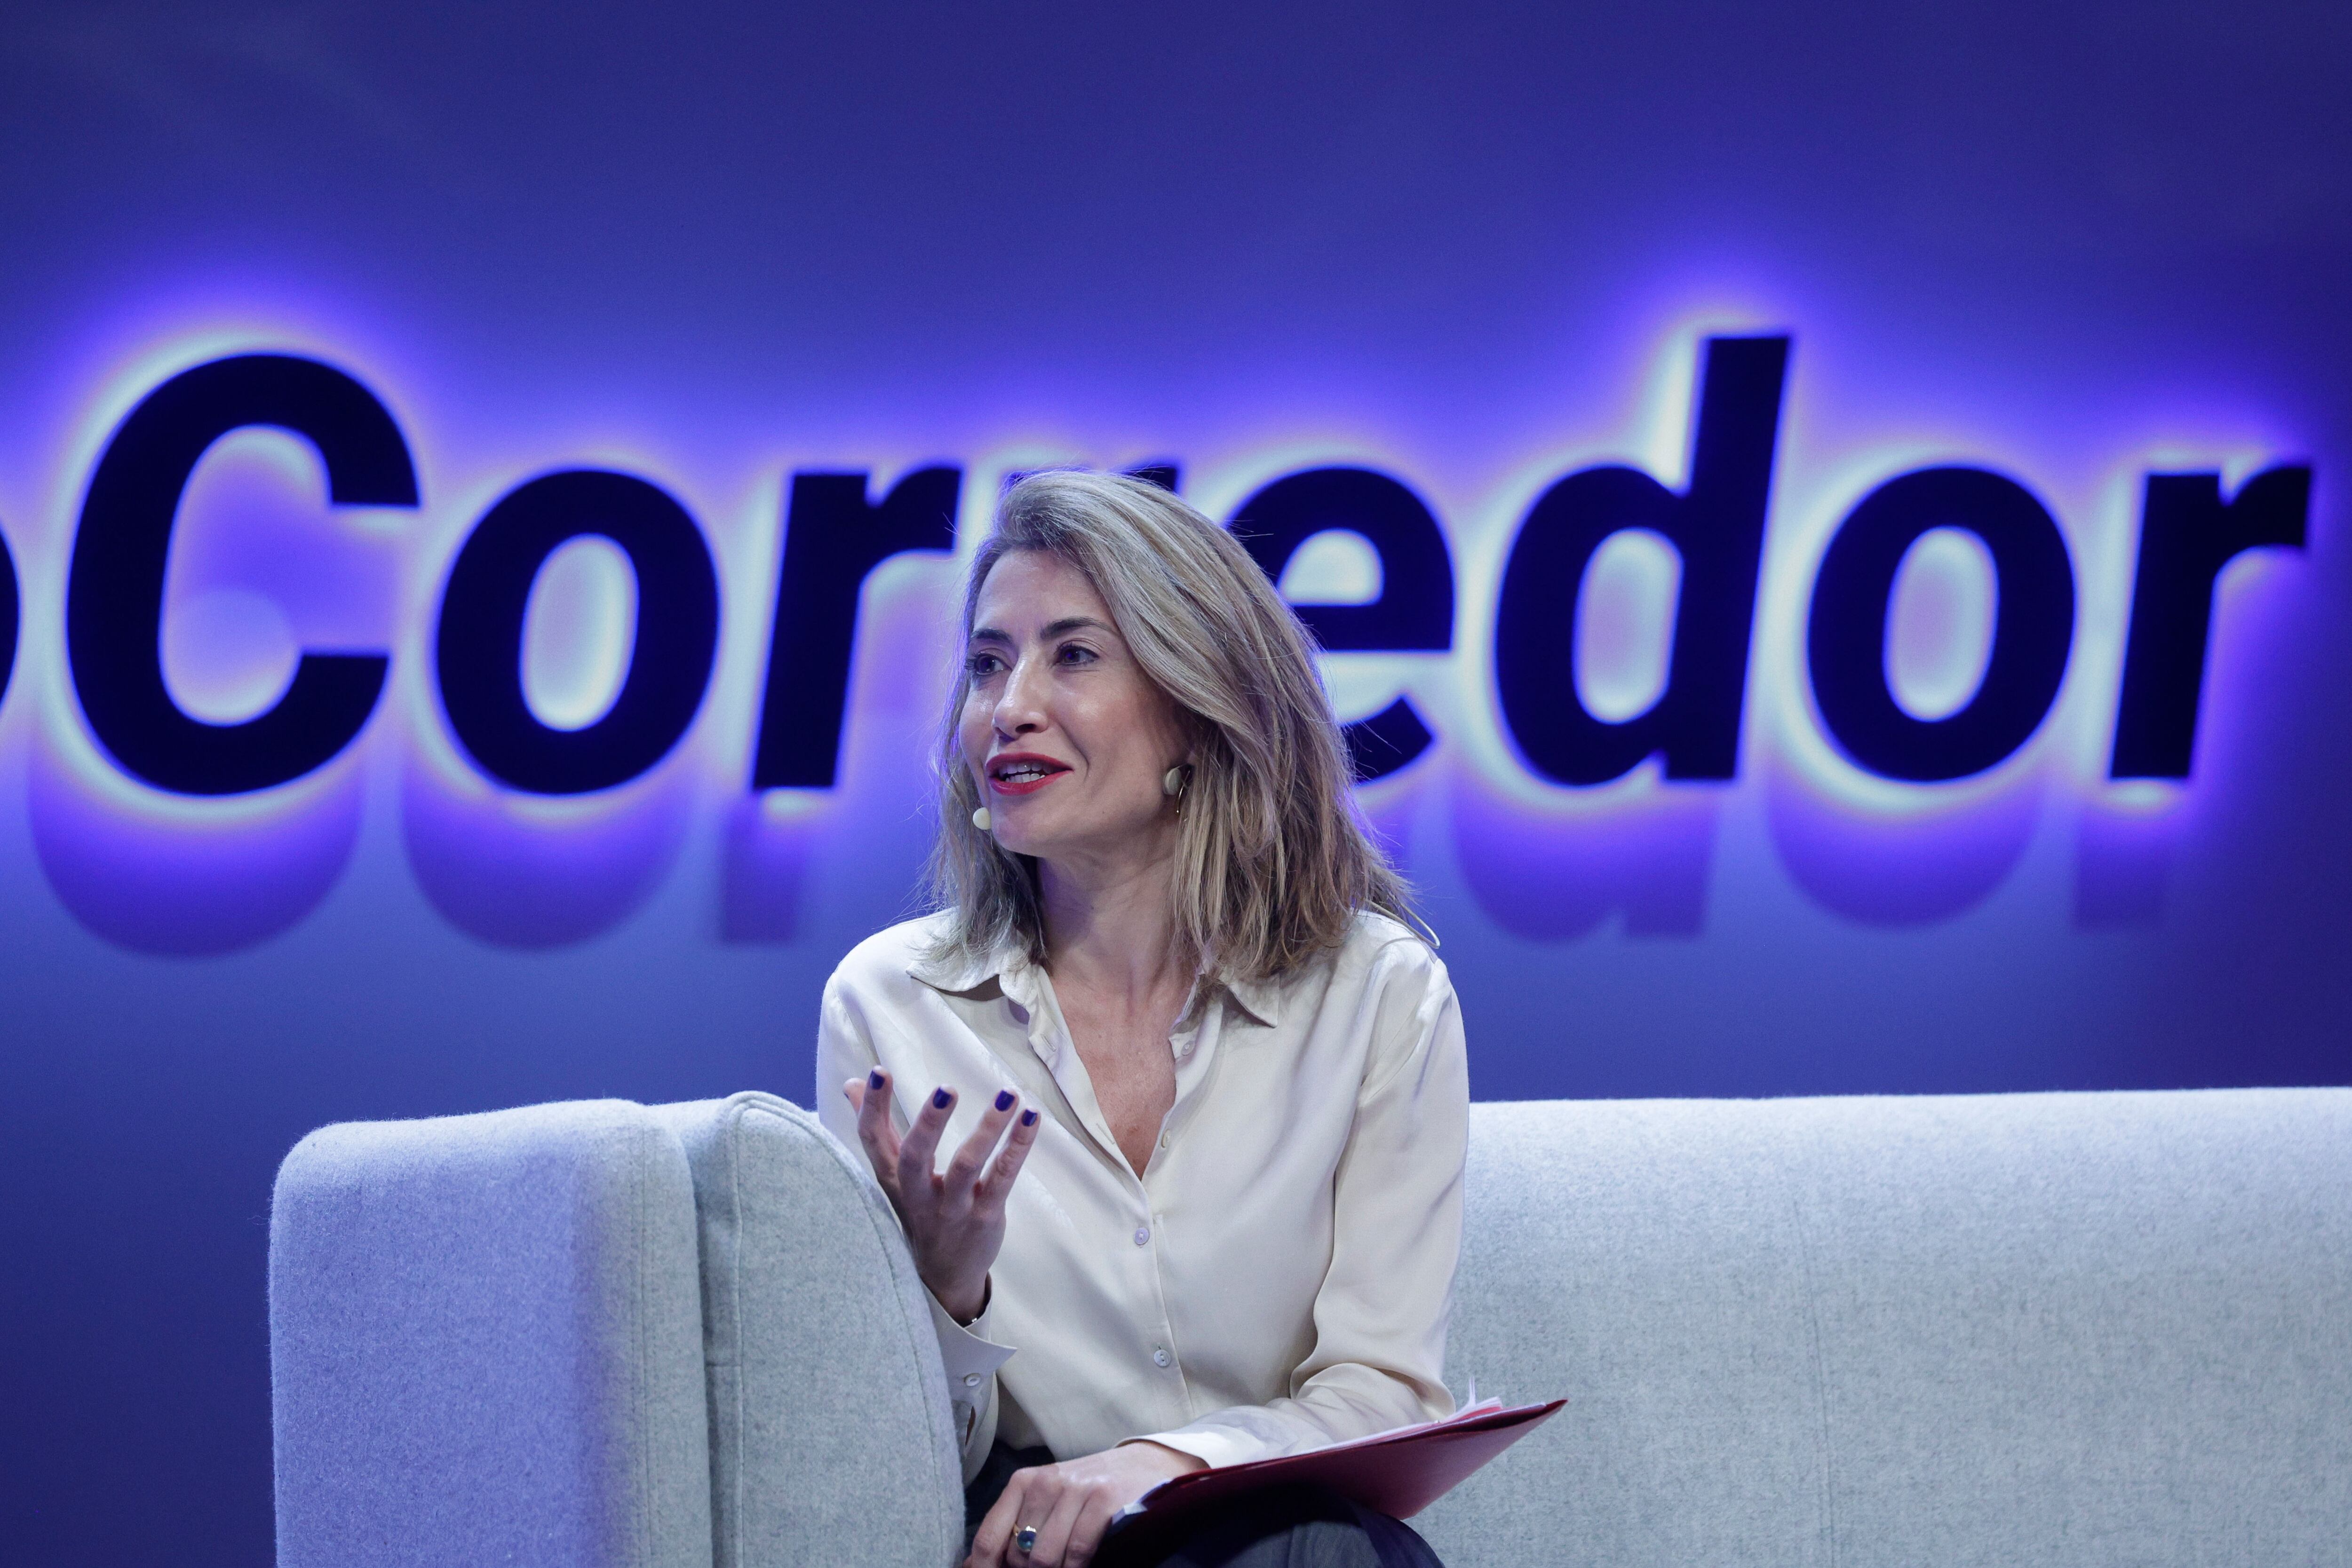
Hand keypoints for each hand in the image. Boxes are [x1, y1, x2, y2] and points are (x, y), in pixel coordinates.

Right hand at [844, 1068, 1038, 1321]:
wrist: (944, 1277)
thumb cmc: (918, 1211)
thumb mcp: (893, 1176)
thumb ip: (878, 1130)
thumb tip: (853, 1084)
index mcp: (893, 1178)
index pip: (874, 1141)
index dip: (872, 1108)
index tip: (878, 1072)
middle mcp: (918, 1194)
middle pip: (915, 1157)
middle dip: (929, 1123)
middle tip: (946, 1089)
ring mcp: (953, 1208)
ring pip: (966, 1167)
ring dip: (988, 1129)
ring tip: (1008, 1095)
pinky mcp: (985, 1217)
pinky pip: (1003, 1178)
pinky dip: (1018, 1146)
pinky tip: (1031, 1118)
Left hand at [966, 1441, 1204, 1567]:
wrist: (1143, 1465)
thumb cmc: (1087, 1491)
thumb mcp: (1046, 1502)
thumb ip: (1012, 1529)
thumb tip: (972, 1566)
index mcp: (1022, 1483)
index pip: (988, 1538)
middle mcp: (1044, 1483)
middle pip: (1017, 1555)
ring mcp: (1075, 1489)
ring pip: (1044, 1557)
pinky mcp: (1103, 1499)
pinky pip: (1078, 1551)